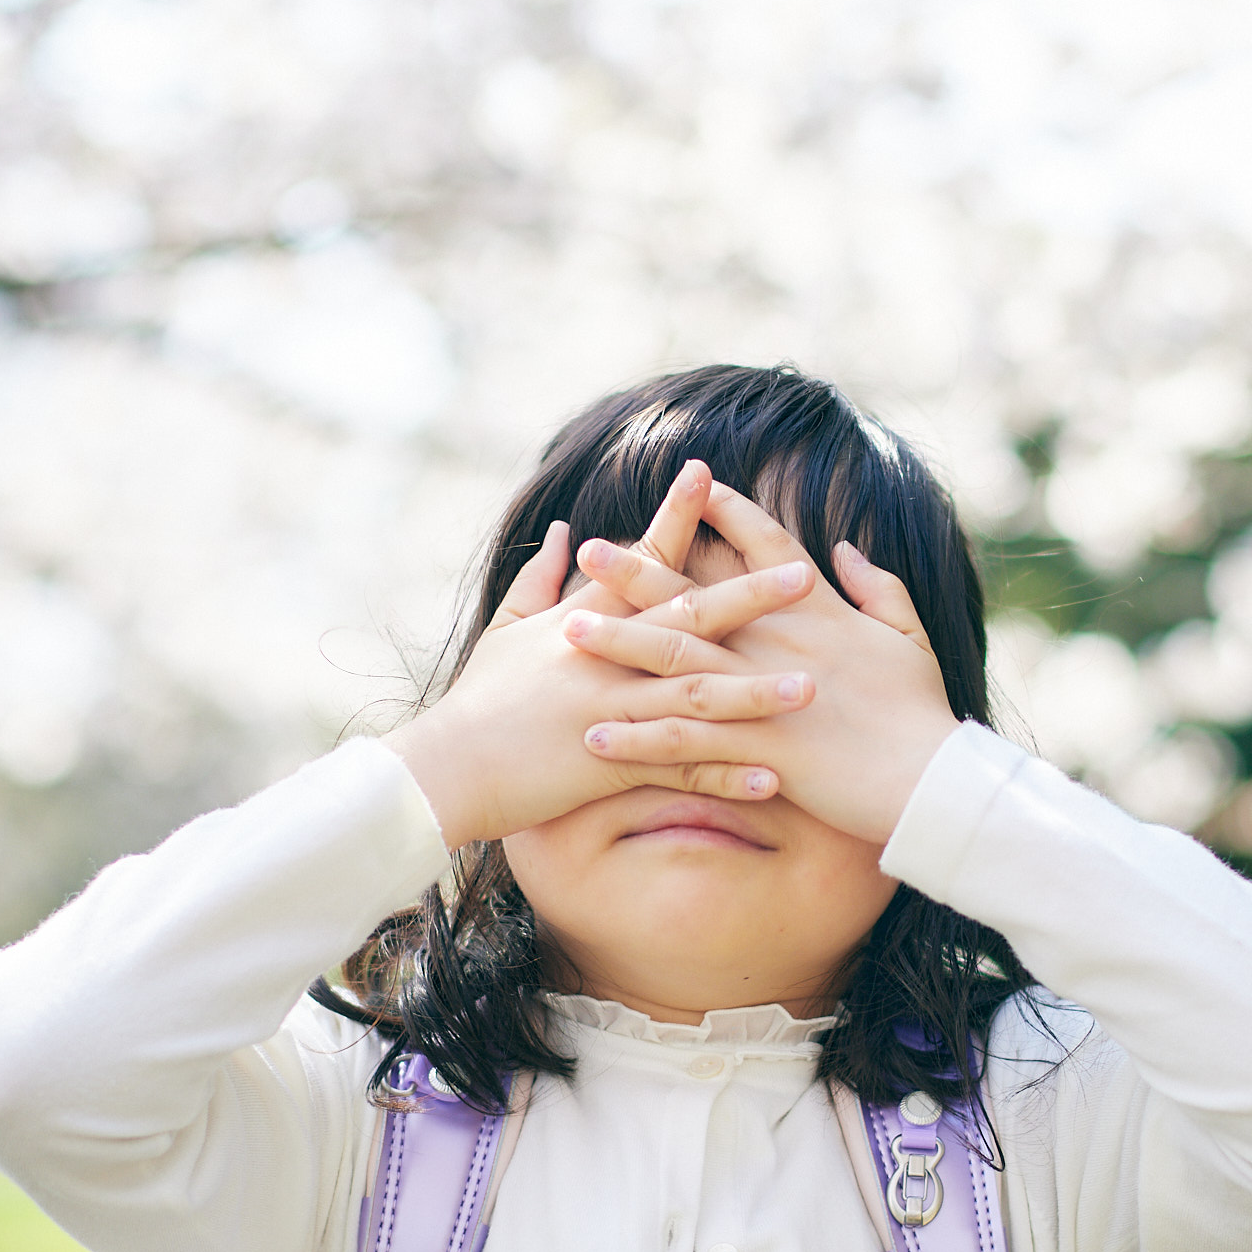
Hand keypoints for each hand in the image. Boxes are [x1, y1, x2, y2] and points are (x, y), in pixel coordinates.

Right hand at [389, 465, 817, 846]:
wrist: (441, 770)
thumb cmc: (477, 700)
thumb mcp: (505, 630)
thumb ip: (541, 578)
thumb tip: (569, 529)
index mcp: (581, 622)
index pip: (638, 561)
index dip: (675, 517)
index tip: (708, 473)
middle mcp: (602, 660)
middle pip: (686, 620)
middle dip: (749, 596)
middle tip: (804, 575)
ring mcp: (608, 712)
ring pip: (694, 697)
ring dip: (756, 694)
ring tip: (810, 688)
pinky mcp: (606, 766)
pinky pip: (677, 772)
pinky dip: (724, 774)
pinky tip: (773, 778)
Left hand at [562, 480, 960, 848]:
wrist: (933, 779)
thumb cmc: (925, 712)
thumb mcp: (910, 634)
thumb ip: (878, 586)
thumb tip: (845, 548)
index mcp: (818, 614)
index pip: (764, 548)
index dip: (726, 512)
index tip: (692, 482)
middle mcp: (781, 644)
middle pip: (697, 597)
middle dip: (641, 572)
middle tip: (591, 549)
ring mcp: (765, 696)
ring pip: (677, 663)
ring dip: (620, 646)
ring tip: (569, 631)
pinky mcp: (758, 750)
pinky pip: (685, 743)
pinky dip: (639, 738)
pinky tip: (594, 733)